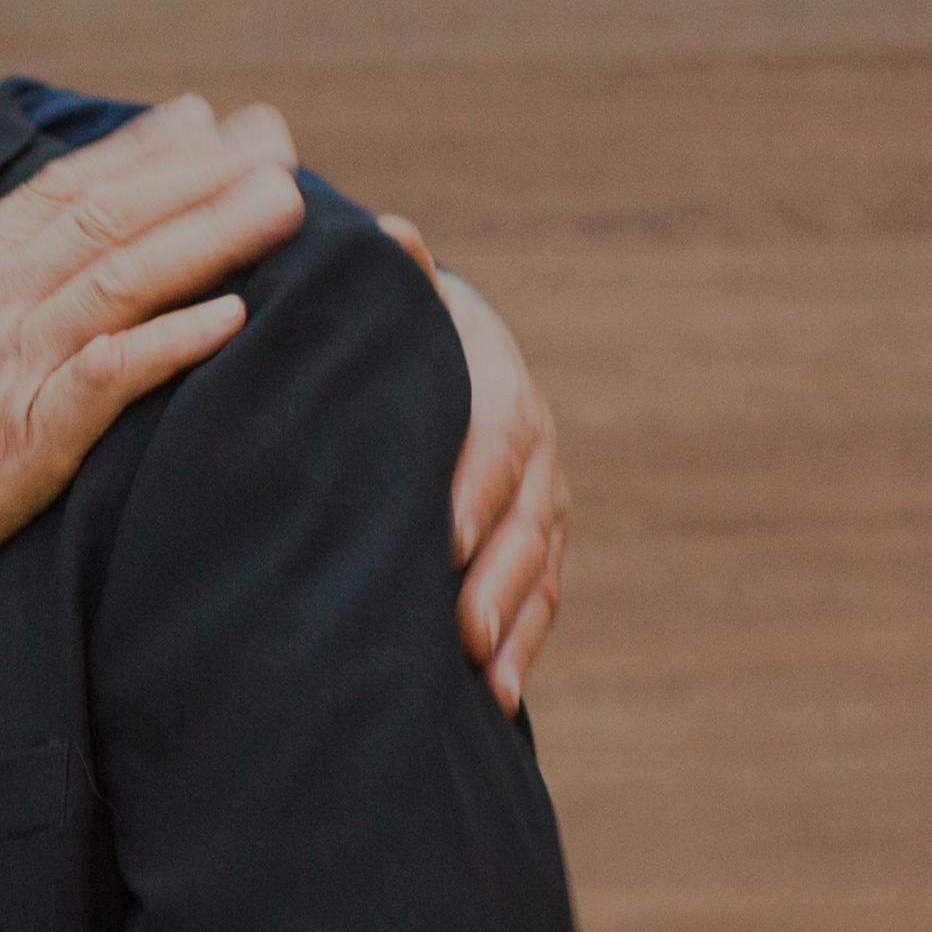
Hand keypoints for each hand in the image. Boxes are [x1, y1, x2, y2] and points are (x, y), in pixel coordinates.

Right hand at [0, 97, 304, 603]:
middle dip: (202, 175)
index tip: (205, 118)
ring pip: (123, 279)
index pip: (64, 190)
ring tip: (284, 202)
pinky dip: (169, 344)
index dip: (141, 151)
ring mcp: (7, 364)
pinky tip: (232, 318)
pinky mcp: (22, 437)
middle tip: (278, 139)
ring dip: (209, 236)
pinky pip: (107, 378)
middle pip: (112, 219)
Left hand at [377, 217, 570, 712]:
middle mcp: (532, 450)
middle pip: (526, 518)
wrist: (441, 352)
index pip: (496, 440)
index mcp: (499, 389)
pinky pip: (539, 601)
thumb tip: (391, 233)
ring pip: (539, 568)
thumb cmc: (398, 337)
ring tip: (484, 677)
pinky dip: (522, 647)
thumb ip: (397, 283)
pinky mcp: (534, 546)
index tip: (443, 536)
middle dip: (496, 577)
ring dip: (514, 624)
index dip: (474, 489)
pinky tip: (497, 699)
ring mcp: (540, 503)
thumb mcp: (400, 305)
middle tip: (461, 631)